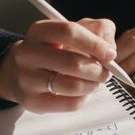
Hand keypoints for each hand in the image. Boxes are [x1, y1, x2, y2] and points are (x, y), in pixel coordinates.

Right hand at [0, 18, 117, 112]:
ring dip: (93, 85)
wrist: (24, 71)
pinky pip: (70, 104)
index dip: (95, 44)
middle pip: (73, 63)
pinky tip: (83, 92)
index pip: (69, 32)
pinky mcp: (32, 101)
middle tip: (106, 72)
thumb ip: (100, 30)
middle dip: (99, 70)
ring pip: (73, 86)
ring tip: (95, 82)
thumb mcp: (78, 30)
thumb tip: (109, 50)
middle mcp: (27, 53)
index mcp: (39, 31)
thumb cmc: (58, 48)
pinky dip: (84, 98)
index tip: (110, 54)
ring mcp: (26, 79)